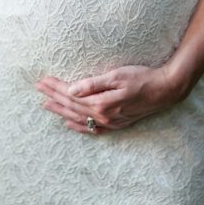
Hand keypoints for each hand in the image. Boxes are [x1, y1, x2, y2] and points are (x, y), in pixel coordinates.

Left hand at [34, 64, 184, 134]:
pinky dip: (78, 126)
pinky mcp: (116, 123)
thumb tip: (71, 89)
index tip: (43, 80)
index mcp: (101, 102)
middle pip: (72, 106)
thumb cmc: (142, 78)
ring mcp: (110, 122)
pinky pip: (92, 128)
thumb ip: (93, 84)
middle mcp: (103, 115)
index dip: (56, 87)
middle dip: (54, 97)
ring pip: (79, 117)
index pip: (71, 94)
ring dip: (61, 110)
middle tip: (38, 89)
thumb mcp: (117, 75)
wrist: (165, 90)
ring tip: (46, 105)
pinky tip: (69, 123)